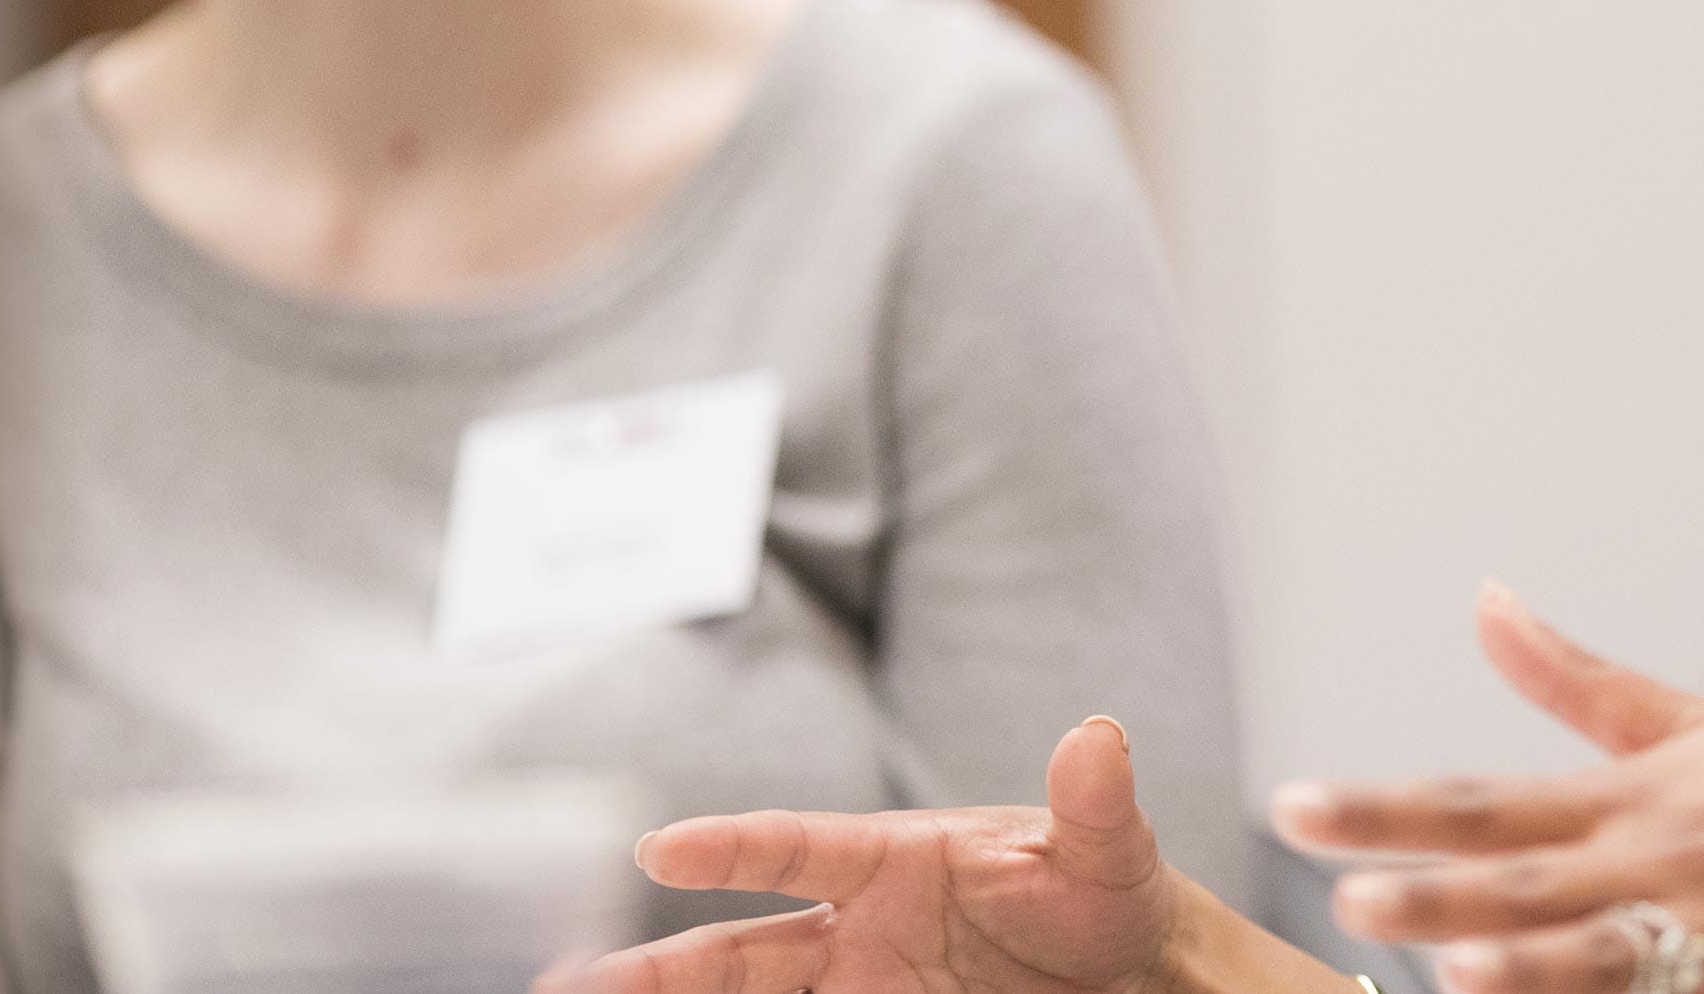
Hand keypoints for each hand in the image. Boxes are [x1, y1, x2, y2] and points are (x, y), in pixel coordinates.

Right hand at [544, 716, 1201, 993]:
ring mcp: (861, 985)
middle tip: (574, 981)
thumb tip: (1099, 735)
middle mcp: (857, 925)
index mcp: (894, 858)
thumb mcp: (1110, 852)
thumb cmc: (1105, 894)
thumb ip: (1094, 804)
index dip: (731, 846)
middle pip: (737, 948)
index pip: (796, 846)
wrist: (1130, 972)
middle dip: (657, 967)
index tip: (660, 850)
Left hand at [1279, 585, 1703, 993]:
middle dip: (1434, 894)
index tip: (1296, 807)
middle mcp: (1665, 863)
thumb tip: (1484, 602)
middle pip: (1529, 884)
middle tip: (1348, 896)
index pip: (1485, 800)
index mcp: (1638, 795)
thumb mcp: (1699, 724)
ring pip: (1600, 961)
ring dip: (1521, 968)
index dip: (1385, 806)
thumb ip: (1575, 681)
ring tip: (1446, 970)